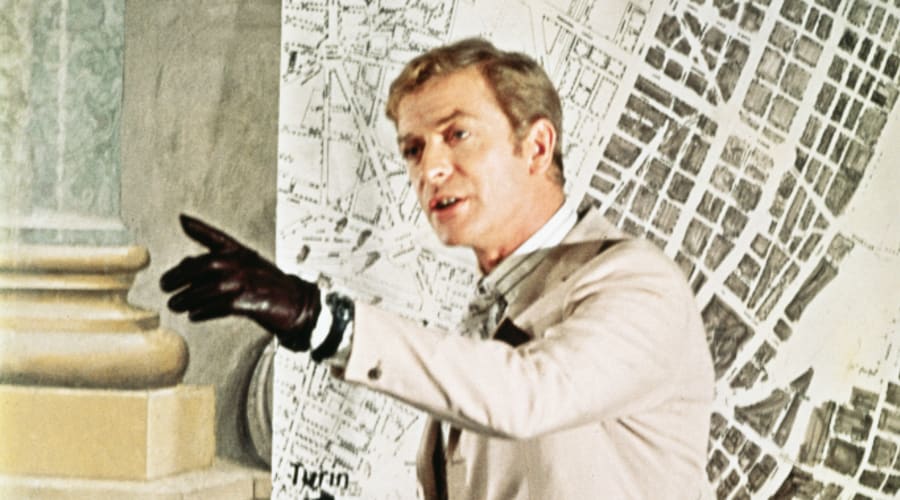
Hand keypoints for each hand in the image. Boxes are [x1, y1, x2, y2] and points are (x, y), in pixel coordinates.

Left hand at [160, 214, 319, 350]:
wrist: (298, 303)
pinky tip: (194, 315)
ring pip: (207, 289)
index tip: (183, 219)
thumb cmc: (271, 285)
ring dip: (187, 297)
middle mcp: (242, 264)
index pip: (219, 237)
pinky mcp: (248, 302)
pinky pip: (218, 306)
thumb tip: (188, 261)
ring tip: (175, 304)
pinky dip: (203, 311)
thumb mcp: (250, 265)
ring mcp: (245, 282)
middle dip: (179, 275)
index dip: (200, 228)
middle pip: (203, 265)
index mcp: (243, 253)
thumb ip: (223, 258)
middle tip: (165, 285)